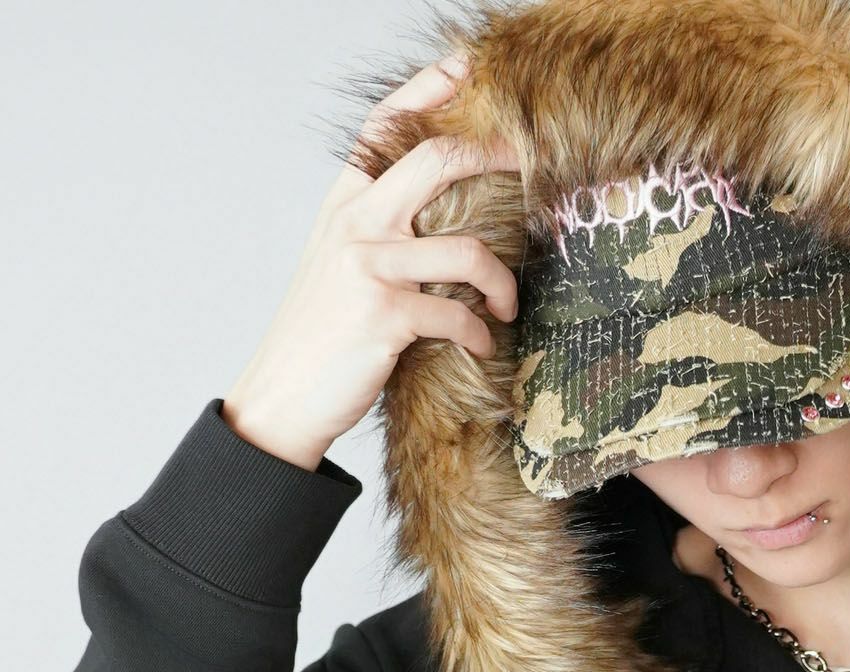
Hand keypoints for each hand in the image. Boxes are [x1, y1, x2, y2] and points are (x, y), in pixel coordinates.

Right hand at [222, 53, 519, 469]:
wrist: (284, 394)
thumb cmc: (321, 331)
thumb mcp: (339, 264)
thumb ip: (379, 229)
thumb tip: (441, 216)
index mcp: (343, 203)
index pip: (385, 127)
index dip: (428, 90)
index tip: (467, 67)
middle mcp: (356, 224)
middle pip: (436, 161)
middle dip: (494, 158)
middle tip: (532, 171)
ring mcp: (370, 267)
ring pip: (467, 251)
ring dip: (503, 282)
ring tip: (507, 304)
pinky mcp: (385, 316)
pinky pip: (457, 316)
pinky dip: (478, 334)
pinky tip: (481, 345)